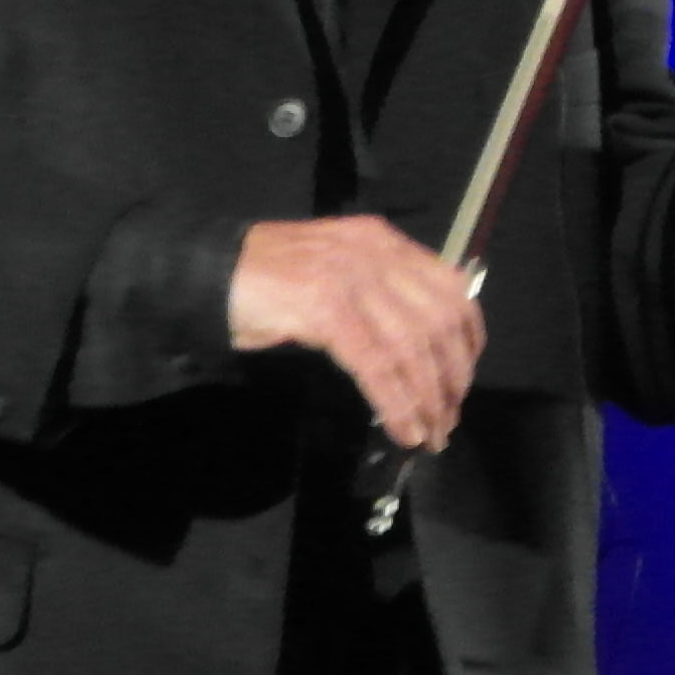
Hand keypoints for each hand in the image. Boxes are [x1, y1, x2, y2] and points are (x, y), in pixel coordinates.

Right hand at [230, 214, 480, 449]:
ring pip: (412, 347)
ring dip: (428, 400)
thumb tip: (419, 344)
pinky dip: (397, 404)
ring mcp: (348, 278)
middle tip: (448, 419)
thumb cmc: (264, 281)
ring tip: (431, 434)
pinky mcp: (325, 309)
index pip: (449, 287)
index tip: (464, 377)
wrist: (206, 274)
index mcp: (379, 241)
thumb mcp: (333, 271)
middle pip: (438, 321)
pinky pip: (377, 366)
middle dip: (451, 379)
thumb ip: (375, 291)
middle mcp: (372, 253)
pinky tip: (403, 430)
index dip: (469, 338)